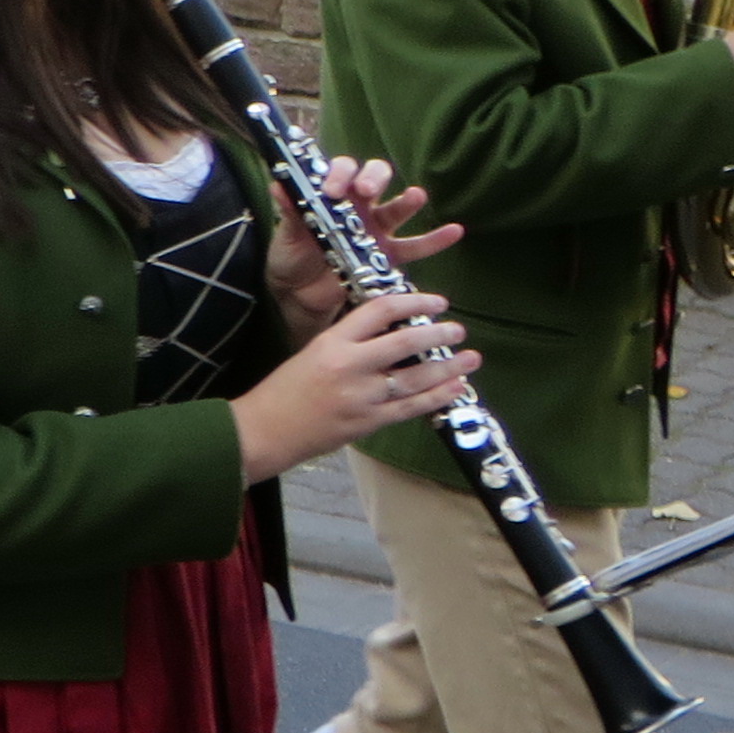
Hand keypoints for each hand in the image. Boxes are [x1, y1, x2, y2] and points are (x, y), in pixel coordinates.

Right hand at [232, 285, 472, 481]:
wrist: (264, 430)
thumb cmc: (283, 391)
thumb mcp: (312, 353)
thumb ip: (348, 342)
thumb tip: (390, 332)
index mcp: (332, 341)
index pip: (381, 310)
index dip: (414, 302)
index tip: (435, 302)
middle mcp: (349, 365)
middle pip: (406, 341)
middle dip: (438, 334)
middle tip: (457, 330)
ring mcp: (361, 395)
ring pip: (416, 376)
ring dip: (448, 367)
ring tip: (470, 358)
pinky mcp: (368, 422)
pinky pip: (411, 407)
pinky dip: (438, 397)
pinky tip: (456, 388)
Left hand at [264, 153, 457, 339]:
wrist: (298, 294)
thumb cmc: (291, 256)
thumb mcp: (287, 234)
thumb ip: (290, 211)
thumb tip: (278, 184)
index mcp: (332, 196)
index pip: (342, 170)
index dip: (340, 174)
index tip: (331, 190)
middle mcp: (357, 207)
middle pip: (374, 178)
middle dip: (373, 179)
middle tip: (367, 190)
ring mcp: (375, 230)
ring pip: (396, 209)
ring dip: (407, 202)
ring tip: (416, 196)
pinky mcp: (386, 256)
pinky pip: (414, 247)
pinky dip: (435, 240)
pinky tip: (454, 231)